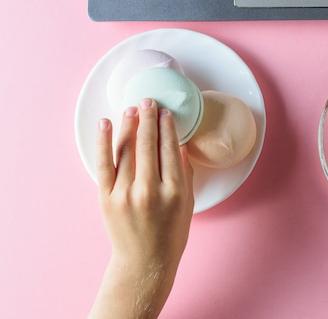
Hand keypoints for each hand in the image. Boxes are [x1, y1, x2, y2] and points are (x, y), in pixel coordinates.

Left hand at [90, 98, 193, 318]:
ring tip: (132, 108)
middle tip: (148, 101)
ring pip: (127, 150)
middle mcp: (150, 190)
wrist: (145, 262)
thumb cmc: (171, 233)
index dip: (167, 127)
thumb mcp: (189, 203)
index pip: (170, 149)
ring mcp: (125, 194)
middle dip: (149, 118)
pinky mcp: (106, 199)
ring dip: (129, 125)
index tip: (166, 112)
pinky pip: (104, 164)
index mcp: (174, 191)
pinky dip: (103, 142)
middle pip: (149, 145)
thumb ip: (185, 172)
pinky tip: (105, 124)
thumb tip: (180, 144)